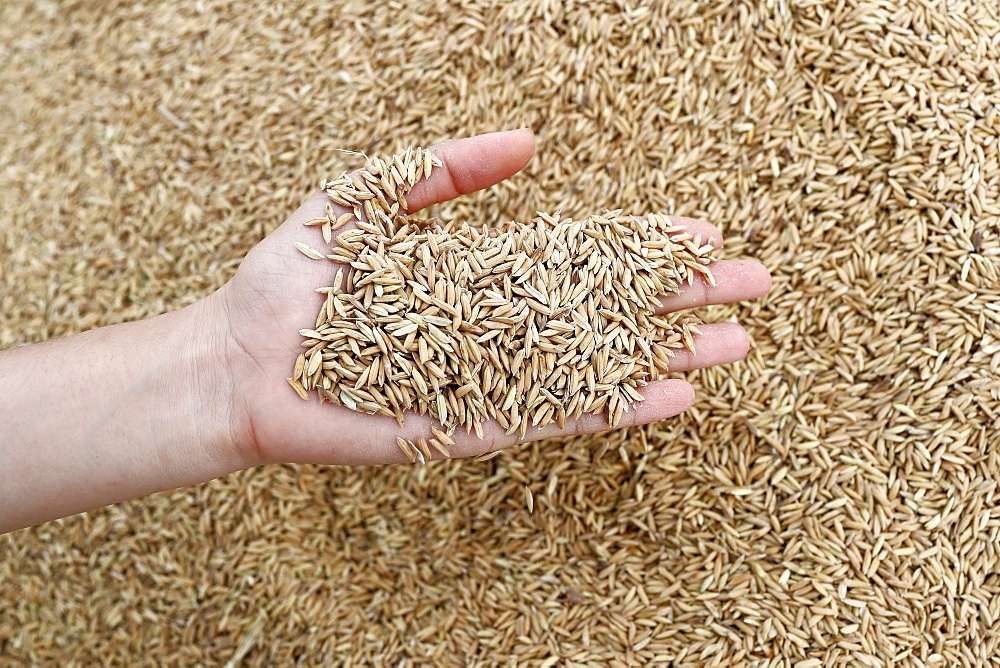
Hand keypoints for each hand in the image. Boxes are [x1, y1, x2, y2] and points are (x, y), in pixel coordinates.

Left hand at [214, 129, 770, 466]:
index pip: (581, 254)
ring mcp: (488, 378)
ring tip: (735, 344)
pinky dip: (612, 405)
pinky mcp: (468, 426)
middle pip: (606, 307)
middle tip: (753, 285)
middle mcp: (495, 326)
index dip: (641, 244)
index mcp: (479, 271)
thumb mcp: (362, 198)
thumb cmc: (291, 279)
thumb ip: (443, 170)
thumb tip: (531, 142)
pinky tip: (670, 395)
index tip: (703, 232)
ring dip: (666, 353)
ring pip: (594, 363)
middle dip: (678, 297)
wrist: (236, 360)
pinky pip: (550, 415)